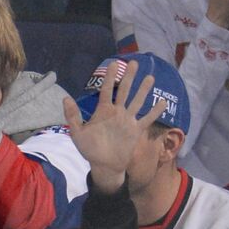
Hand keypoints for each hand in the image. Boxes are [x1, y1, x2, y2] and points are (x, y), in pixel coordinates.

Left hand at [62, 59, 166, 192]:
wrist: (104, 165)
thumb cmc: (90, 149)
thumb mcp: (77, 133)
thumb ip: (72, 116)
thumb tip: (66, 98)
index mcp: (103, 111)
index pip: (108, 90)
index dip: (111, 77)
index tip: (115, 63)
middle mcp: (117, 112)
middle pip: (125, 91)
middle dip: (129, 77)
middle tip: (134, 63)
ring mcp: (128, 120)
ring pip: (137, 102)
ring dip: (143, 90)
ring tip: (150, 77)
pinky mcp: (136, 130)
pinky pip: (147, 119)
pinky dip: (155, 111)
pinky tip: (163, 102)